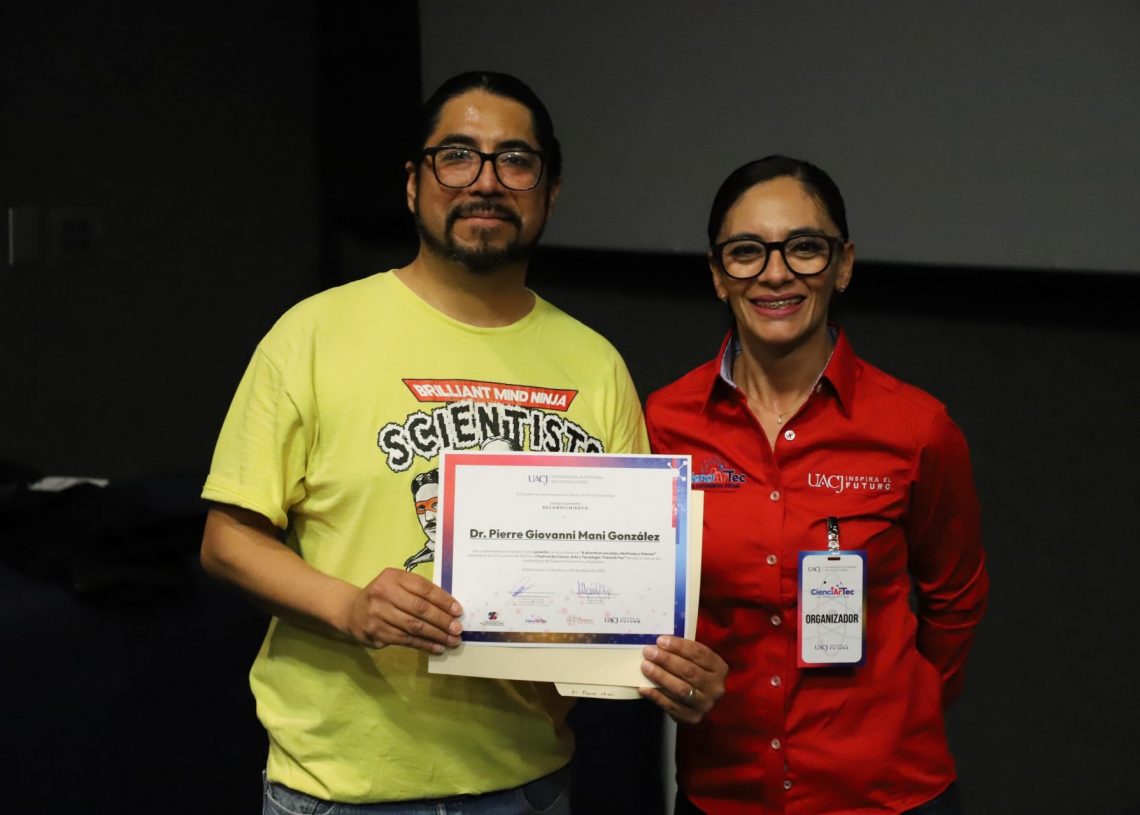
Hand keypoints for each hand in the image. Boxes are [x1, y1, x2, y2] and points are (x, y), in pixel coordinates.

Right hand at [345, 567, 462, 653]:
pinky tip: (437, 647)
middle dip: (442, 620)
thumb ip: (419, 591)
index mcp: (393, 577)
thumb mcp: (397, 584)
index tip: (458, 611)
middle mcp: (384, 593)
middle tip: (457, 629)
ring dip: (436, 635)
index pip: (423, 588)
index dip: (443, 600)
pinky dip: (424, 644)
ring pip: (414, 627)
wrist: (352, 610)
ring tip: (452, 640)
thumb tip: (449, 608)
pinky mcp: (376, 632)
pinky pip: (406, 640)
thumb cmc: (383, 595)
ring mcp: (378, 614)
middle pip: (419, 609)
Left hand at [638, 635, 726, 724]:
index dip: (679, 646)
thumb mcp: (697, 661)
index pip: (699, 654)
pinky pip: (671, 706)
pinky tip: (643, 688)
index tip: (660, 641)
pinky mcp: (692, 718)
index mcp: (719, 668)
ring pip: (681, 689)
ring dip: (661, 676)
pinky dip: (656, 696)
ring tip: (645, 666)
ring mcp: (705, 704)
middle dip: (667, 660)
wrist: (700, 702)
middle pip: (689, 671)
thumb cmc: (695, 674)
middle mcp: (715, 687)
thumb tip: (659, 644)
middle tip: (649, 652)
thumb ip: (684, 652)